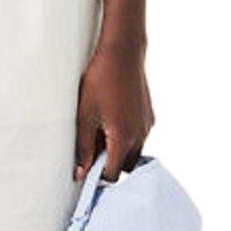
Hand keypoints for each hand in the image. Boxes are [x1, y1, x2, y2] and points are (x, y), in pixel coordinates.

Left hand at [74, 38, 154, 183]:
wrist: (122, 54)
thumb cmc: (101, 81)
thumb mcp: (85, 116)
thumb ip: (84, 147)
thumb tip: (81, 172)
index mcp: (123, 139)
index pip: (113, 174)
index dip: (98, 175)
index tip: (87, 169)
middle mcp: (140, 135)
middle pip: (126, 166)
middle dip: (110, 163)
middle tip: (93, 148)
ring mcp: (147, 125)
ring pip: (135, 152)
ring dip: (120, 150)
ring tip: (101, 131)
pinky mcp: (149, 116)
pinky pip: (140, 137)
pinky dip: (128, 138)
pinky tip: (113, 119)